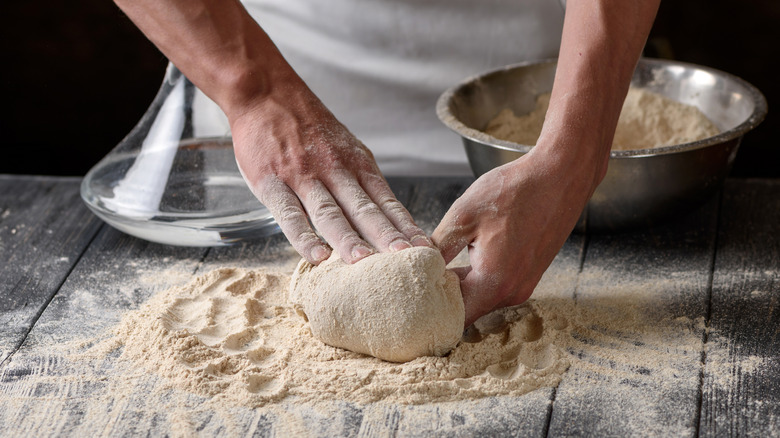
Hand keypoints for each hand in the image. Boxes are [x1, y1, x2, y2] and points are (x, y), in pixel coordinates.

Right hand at [231, 84, 429, 264]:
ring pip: (330, 212)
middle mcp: (335, 170)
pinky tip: (317, 255)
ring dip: (348, 239)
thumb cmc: (308, 126)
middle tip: (405, 260)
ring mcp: (303, 176)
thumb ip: (362, 182)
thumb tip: (389, 218)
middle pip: (365, 209)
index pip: (387, 201)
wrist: (265, 93)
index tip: (423, 249)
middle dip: (386, 237)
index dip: (405, 227)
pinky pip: (290, 213)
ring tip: (364, 263)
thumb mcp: (345, 147)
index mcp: (357, 164)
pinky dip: (304, 236)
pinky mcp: (272, 182)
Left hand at [432, 146, 601, 325]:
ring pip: (480, 297)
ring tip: (434, 266)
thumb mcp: (464, 215)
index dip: (429, 312)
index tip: (410, 301)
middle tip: (414, 282)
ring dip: (458, 286)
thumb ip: (437, 249)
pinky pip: (495, 285)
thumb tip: (414, 267)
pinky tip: (460, 257)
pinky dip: (475, 277)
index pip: (453, 317)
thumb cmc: (515, 191)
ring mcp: (523, 285)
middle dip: (440, 299)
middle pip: (466, 310)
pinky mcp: (529, 274)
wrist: (561, 175)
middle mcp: (512, 292)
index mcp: (494, 282)